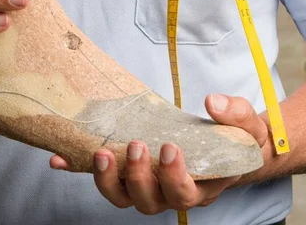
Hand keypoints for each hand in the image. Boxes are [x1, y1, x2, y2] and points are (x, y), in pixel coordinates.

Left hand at [50, 94, 267, 214]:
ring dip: (108, 179)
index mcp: (201, 186)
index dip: (174, 178)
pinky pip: (103, 176)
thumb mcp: (247, 125)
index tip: (171, 149)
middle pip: (148, 202)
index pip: (185, 194)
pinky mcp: (128, 172)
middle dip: (139, 177)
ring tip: (101, 153)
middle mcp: (170, 193)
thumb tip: (212, 102)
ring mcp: (147, 185)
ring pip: (123, 197)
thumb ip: (236, 115)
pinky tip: (58, 159)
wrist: (226, 144)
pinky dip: (78, 170)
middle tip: (136, 146)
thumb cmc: (236, 138)